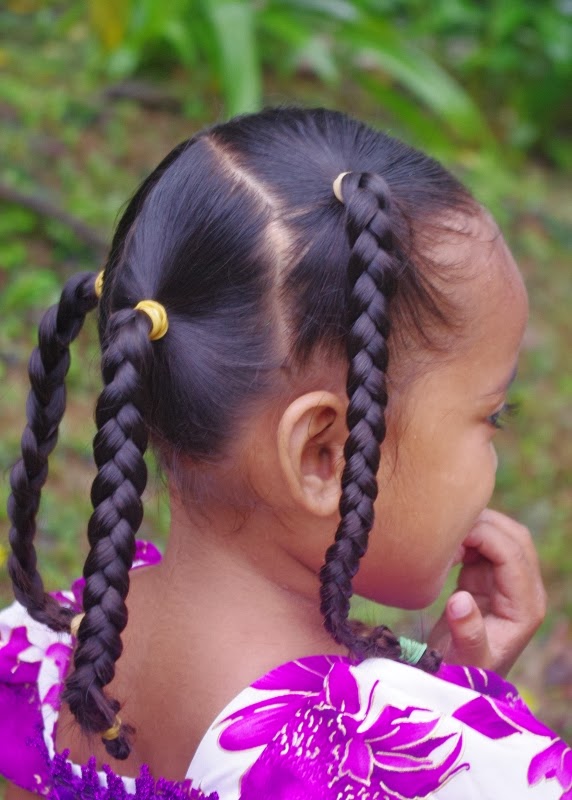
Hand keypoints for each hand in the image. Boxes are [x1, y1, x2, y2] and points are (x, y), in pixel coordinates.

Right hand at [428, 508, 546, 676]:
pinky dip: (465, 538)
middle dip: (483, 525)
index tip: (450, 538)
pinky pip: (483, 545)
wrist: (454, 680)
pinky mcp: (487, 579)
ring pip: (500, 536)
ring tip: (443, 542)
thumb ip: (468, 633)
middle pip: (515, 537)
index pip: (513, 554)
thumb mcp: (465, 661)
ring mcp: (507, 583)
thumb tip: (460, 601)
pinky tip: (444, 550)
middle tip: (446, 532)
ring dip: (474, 529)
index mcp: (526, 607)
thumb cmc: (462, 675)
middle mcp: (524, 590)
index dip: (485, 537)